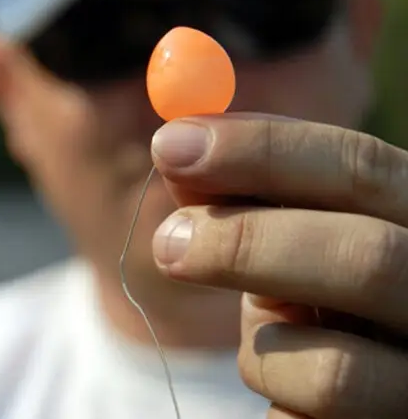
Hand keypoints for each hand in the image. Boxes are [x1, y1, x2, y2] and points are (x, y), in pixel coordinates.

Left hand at [150, 114, 407, 417]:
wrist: (371, 400)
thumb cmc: (329, 305)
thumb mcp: (299, 243)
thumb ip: (251, 200)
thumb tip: (176, 153)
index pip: (361, 168)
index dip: (261, 150)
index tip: (168, 145)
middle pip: (367, 259)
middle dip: (249, 244)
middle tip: (167, 243)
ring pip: (334, 373)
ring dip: (263, 352)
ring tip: (263, 348)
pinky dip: (274, 404)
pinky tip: (290, 395)